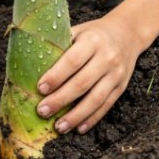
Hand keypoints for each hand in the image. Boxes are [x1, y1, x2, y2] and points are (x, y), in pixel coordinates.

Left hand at [36, 17, 141, 133]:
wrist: (127, 33)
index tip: (40, 88)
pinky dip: (92, 118)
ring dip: (76, 115)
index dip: (56, 76)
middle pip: (82, 82)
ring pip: (96, 98)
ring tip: (59, 127)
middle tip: (42, 111)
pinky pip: (107, 105)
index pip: (72, 61)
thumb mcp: (79, 31)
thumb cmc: (94, 33)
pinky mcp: (122, 86)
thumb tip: (31, 60)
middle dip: (60, 99)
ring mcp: (116, 73)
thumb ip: (61, 43)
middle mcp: (106, 57)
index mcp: (92, 41)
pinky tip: (79, 128)